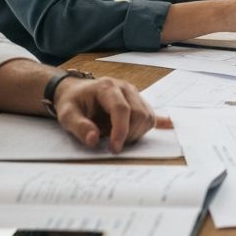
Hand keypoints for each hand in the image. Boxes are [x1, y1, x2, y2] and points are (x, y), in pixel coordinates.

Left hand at [52, 77, 167, 153]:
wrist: (75, 91)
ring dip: (137, 133)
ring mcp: (134, 94)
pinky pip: (151, 113)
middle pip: (139, 113)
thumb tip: (94, 140)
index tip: (114, 148)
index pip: (122, 109)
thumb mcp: (66, 115)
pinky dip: (159, 121)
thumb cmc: (72, 103)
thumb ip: (79, 127)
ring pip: (147, 116)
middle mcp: (125, 87)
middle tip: (113, 145)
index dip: (121, 130)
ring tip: (119, 138)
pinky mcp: (138, 101)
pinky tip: (169, 124)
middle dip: (129, 134)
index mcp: (107, 87)